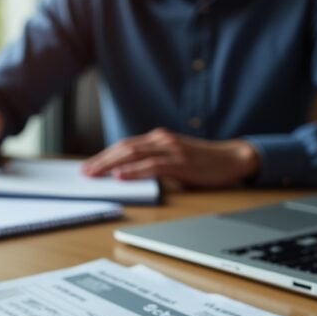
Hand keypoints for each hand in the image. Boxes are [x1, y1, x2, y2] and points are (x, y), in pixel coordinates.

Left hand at [81, 128, 259, 187]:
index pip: (124, 146)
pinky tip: (121, 175)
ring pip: (134, 154)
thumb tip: (127, 176)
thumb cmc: (202, 163)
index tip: (88, 166)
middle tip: (84, 172)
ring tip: (95, 174)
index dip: (104, 156)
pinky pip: (153, 166)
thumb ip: (153, 163)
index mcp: (158, 139)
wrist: (232, 159)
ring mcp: (171, 149)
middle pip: (124, 148)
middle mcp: (161, 140)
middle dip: (101, 161)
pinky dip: (135, 171)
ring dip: (111, 165)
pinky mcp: (181, 161)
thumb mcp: (173, 159)